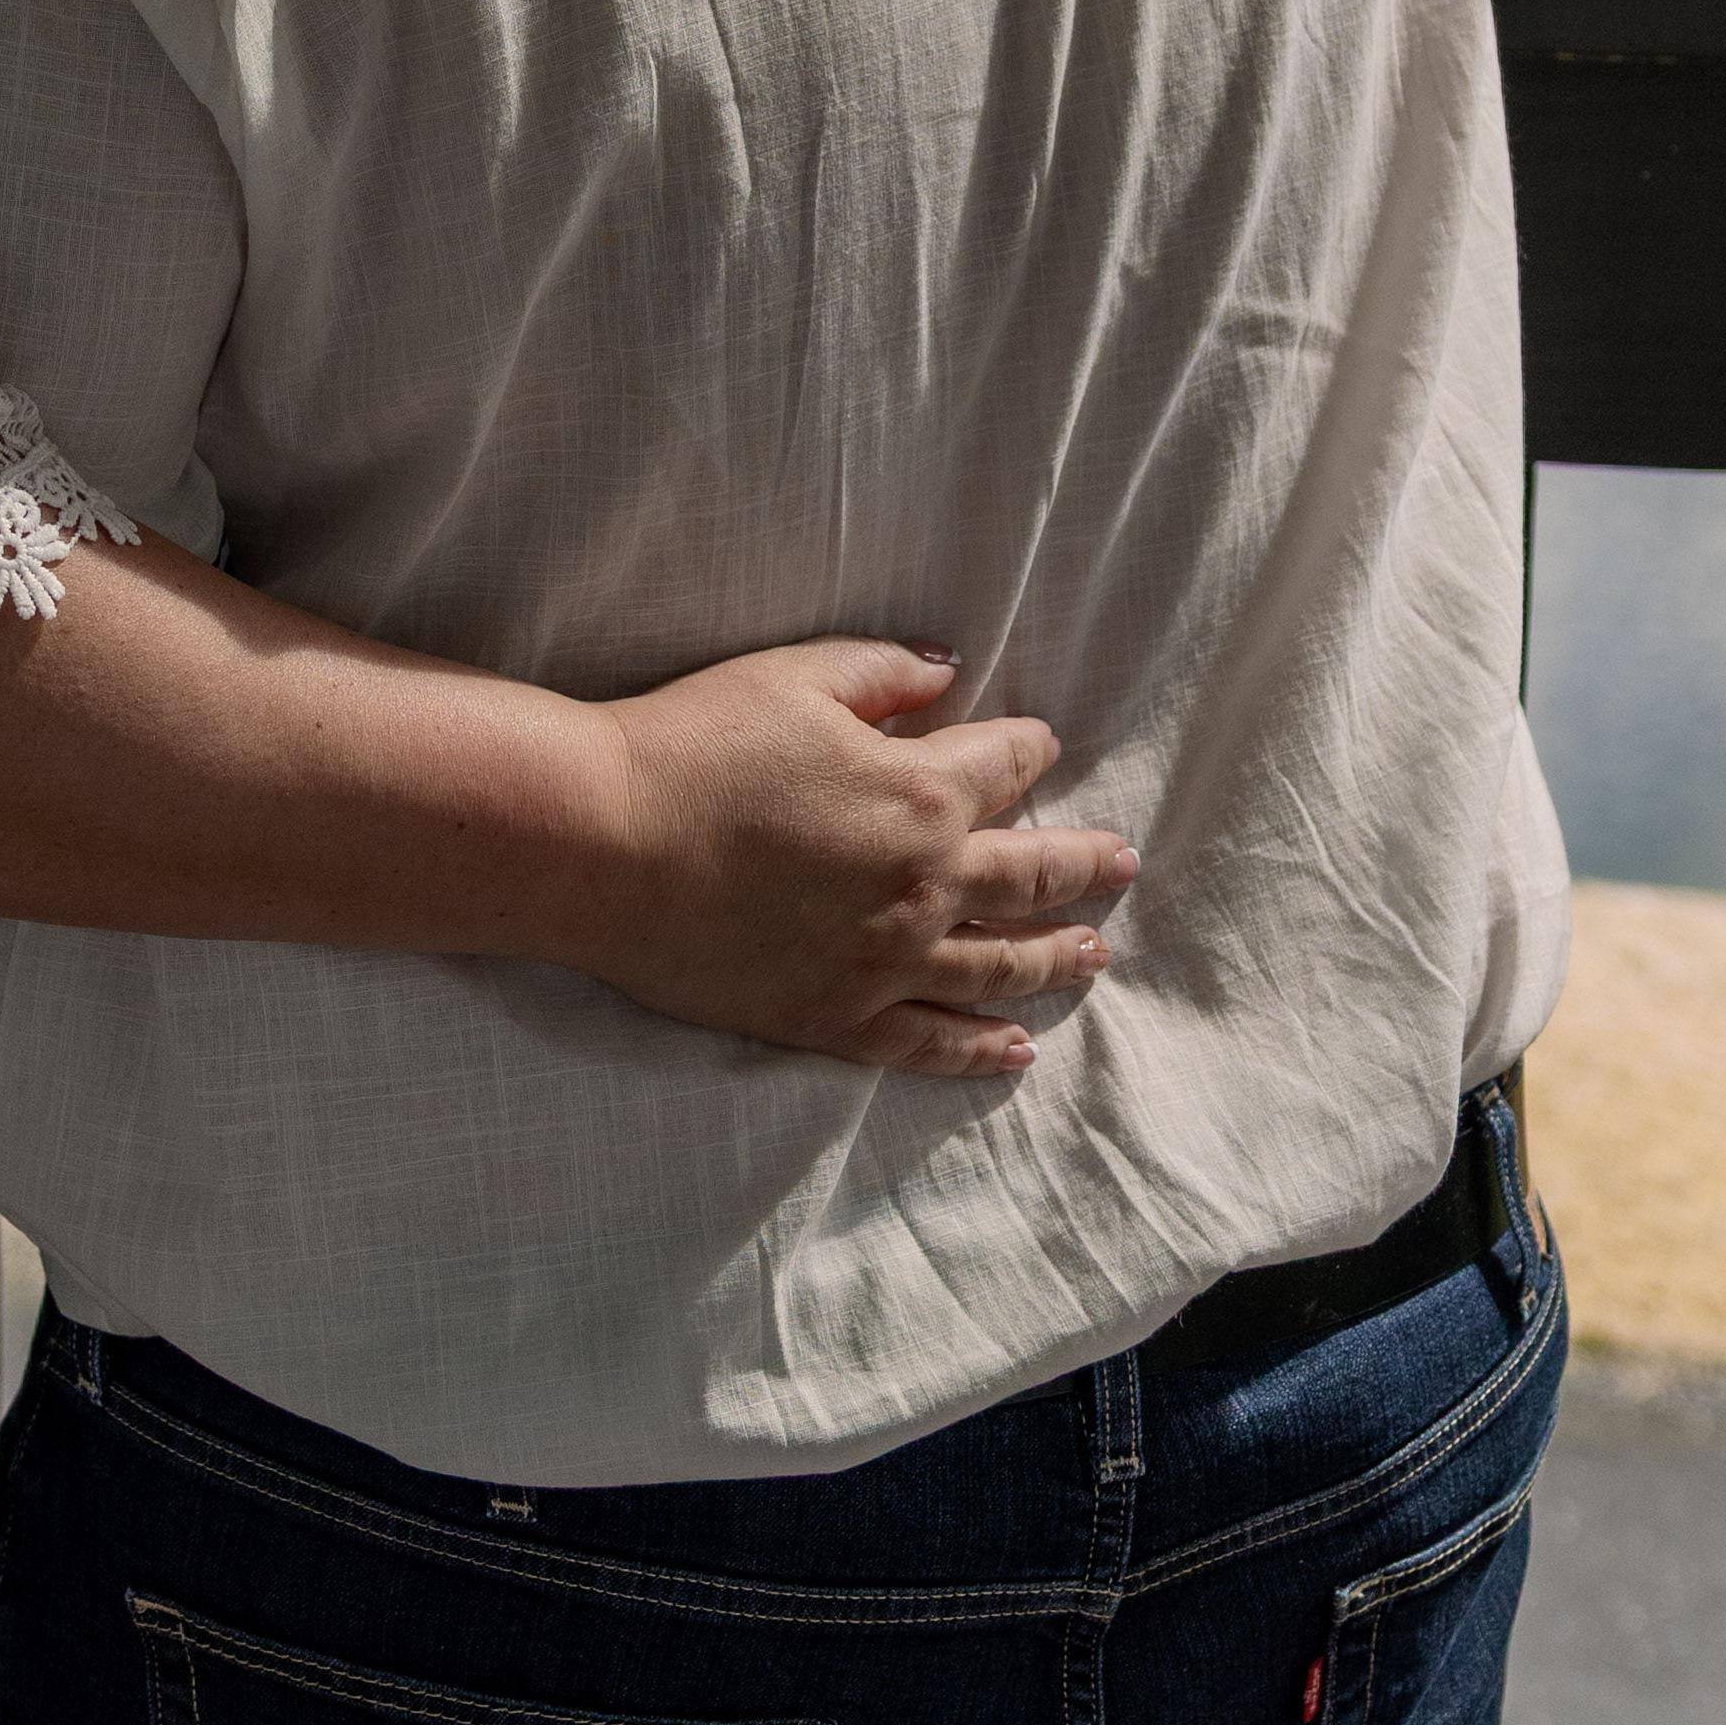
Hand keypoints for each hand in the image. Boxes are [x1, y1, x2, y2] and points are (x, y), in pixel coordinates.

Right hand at [570, 644, 1134, 1080]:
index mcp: (924, 795)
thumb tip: (947, 672)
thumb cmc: (694, 745)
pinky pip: (927, 1042)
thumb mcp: (796, 677)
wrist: (603, 843)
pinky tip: (1015, 1052)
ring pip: (999, 968)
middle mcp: (926, 886)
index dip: (1030, 747)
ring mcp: (885, 962)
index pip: (1008, 765)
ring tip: (1093, 956)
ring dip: (1055, 959)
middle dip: (1084, 867)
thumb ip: (884, 672)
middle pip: (1031, 877)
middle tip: (1122, 866)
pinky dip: (978, 1049)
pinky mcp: (833, 1017)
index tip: (1042, 744)